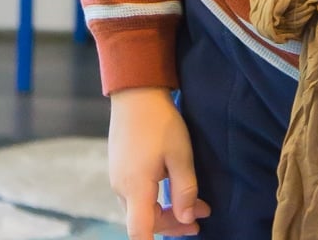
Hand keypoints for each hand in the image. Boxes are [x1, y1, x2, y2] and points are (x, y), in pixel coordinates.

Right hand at [109, 87, 210, 238]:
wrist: (136, 92)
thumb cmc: (160, 122)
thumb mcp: (180, 154)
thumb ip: (185, 190)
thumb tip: (186, 220)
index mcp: (136, 187)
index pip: (140, 232)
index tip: (179, 236)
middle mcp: (121, 187)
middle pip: (144, 221)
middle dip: (173, 223)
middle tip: (200, 217)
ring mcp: (117, 177)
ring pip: (140, 208)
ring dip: (165, 210)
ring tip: (192, 204)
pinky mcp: (118, 166)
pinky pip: (135, 194)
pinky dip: (154, 198)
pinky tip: (171, 188)